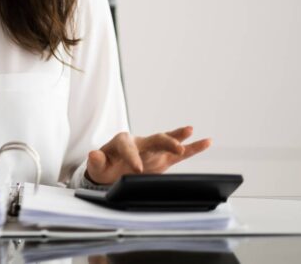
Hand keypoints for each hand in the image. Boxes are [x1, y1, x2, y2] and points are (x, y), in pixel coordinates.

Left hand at [85, 126, 211, 184]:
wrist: (113, 170)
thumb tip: (93, 154)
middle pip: (153, 139)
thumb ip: (96, 161)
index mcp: (122, 142)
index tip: (137, 170)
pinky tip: (207, 141)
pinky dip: (193, 147)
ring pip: (167, 141)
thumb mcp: (97, 166)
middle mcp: (140, 142)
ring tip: (190, 130)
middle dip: (165, 142)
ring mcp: (153, 149)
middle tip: (176, 148)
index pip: (128, 147)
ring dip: (178, 137)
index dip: (132, 157)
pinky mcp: (163, 158)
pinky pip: (180, 152)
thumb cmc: (105, 167)